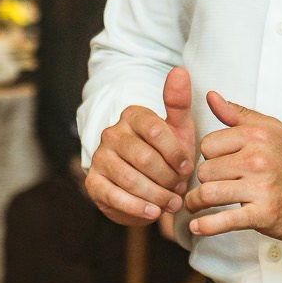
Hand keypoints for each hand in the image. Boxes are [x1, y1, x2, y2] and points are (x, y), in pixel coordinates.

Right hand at [85, 67, 196, 225]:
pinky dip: (137, 207)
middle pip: (145, 158)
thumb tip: (179, 70)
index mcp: (133, 115)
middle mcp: (112, 133)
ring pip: (131, 179)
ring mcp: (100, 157)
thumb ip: (179, 102)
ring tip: (172, 203)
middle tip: (180, 189)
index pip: (157, 130)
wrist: (147, 181)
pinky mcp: (93, 182)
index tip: (188, 168)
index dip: (176, 154)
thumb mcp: (178, 128)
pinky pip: (114, 196)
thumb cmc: (166, 152)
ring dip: (156, 195)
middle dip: (168, 178)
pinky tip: (153, 213)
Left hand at [185, 93, 281, 241]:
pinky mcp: (264, 214)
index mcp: (257, 135)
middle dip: (205, 180)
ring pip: (208, 193)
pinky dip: (206, 225)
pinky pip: (225, 220)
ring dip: (196, 202)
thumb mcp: (271, 129)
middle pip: (205, 170)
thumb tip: (211, 96)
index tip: (219, 164)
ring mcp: (261, 188)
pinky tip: (196, 226)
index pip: (208, 144)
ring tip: (194, 205)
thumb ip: (238, 114)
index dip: (209, 156)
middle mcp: (258, 159)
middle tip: (214, 185)